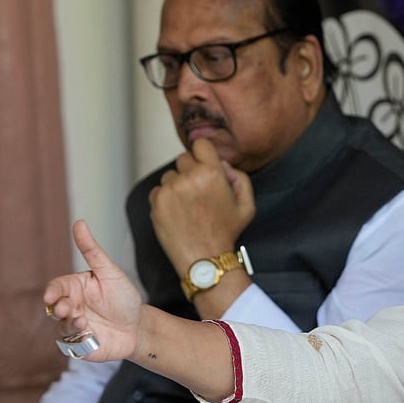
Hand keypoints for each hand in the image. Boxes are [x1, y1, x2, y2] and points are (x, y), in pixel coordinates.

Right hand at [43, 220, 143, 361]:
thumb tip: (79, 223)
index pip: (57, 286)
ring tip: (84, 322)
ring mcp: (73, 326)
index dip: (52, 291)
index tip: (52, 295)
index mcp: (75, 288)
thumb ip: (91, 250)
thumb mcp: (110, 271)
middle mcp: (71, 306)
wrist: (138, 326)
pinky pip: (70, 343)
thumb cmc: (124, 297)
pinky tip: (90, 333)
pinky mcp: (79, 344)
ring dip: (69, 324)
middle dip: (58, 308)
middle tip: (67, 308)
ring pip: (60, 326)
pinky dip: (77, 339)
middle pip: (54, 307)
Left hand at [148, 138, 255, 275]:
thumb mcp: (247, 205)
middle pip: (183, 158)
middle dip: (190, 170)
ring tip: (189, 206)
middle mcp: (189, 177)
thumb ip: (239, 177)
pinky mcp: (157, 202)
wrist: (205, 258)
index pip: (200, 144)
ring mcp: (170, 189)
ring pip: (170, 175)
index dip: (203, 154)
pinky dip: (166, 199)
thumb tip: (223, 164)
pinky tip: (178, 213)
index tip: (204, 164)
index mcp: (212, 173)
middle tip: (199, 191)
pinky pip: (158, 190)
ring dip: (177, 185)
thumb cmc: (226, 232)